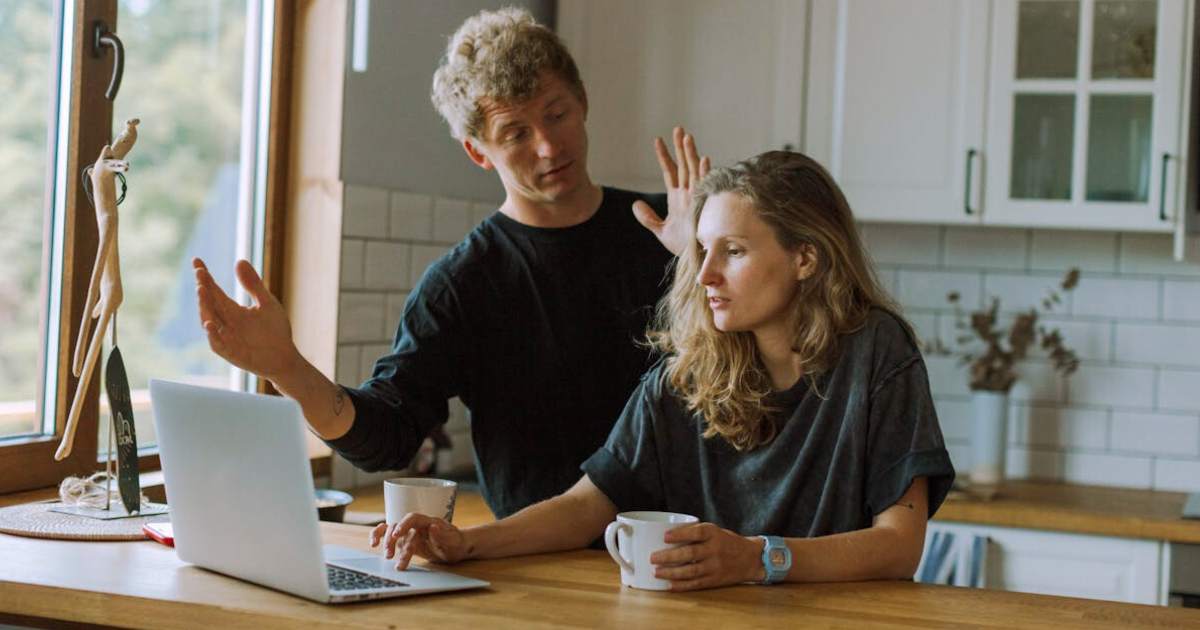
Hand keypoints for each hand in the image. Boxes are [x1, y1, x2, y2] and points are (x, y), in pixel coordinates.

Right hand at [193, 257, 299, 382]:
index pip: (215, 290)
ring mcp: (226, 337)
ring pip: (209, 320)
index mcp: (232, 310)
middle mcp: (225, 322)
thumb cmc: (275, 331)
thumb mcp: (266, 303)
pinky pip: (217, 343)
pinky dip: (212, 335)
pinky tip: (209, 324)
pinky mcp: (230, 352)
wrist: (285, 358)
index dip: (206, 277)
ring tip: (202, 290)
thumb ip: (253, 285)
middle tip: (200, 272)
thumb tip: (239, 260)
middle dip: (204, 288)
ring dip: (204, 306)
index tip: (197, 260)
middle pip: (210, 303)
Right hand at [369, 513, 468, 569]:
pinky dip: (380, 537)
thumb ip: (443, 535)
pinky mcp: (405, 540)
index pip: (413, 518)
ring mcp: (409, 532)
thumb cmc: (455, 543)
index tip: (397, 535)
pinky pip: (390, 535)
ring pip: (392, 531)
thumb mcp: (453, 541)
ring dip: (387, 542)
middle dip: (392, 540)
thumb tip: (434, 526)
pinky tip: (374, 544)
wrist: (456, 548)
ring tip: (387, 556)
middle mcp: (416, 525)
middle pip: (399, 526)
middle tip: (389, 555)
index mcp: (428, 521)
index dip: (403, 525)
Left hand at [632, 126, 710, 255]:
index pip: (670, 171)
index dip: (664, 156)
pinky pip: (705, 185)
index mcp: (677, 197)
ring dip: (690, 154)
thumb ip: (647, 217)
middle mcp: (688, 193)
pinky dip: (704, 172)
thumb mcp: (660, 230)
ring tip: (686, 137)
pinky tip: (704, 159)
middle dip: (679, 147)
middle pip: (683, 165)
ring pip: (693, 170)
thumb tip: (635, 204)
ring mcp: (697, 197)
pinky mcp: (704, 204)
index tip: (657, 140)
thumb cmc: (682, 245)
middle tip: (677, 129)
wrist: (694, 259)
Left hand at [650, 522, 764, 590]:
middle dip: (670, 557)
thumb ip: (695, 532)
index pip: (696, 533)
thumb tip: (664, 535)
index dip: (680, 534)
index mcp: (714, 534)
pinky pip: (696, 584)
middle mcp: (715, 550)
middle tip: (653, 558)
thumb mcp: (714, 531)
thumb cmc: (726, 542)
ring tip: (657, 572)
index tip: (665, 536)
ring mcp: (715, 566)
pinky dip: (682, 585)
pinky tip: (670, 585)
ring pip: (691, 571)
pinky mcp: (715, 580)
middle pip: (690, 554)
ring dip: (672, 573)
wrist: (750, 559)